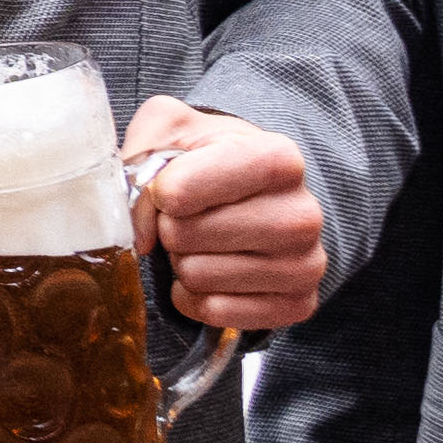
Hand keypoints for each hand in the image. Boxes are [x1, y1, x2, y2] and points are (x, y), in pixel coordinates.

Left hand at [126, 99, 329, 334]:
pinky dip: (198, 297)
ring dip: (184, 262)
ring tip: (206, 243)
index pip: (178, 192)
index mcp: (278, 158)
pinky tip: (216, 274)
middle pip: (183, 235)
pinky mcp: (297, 305)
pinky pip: (214, 311)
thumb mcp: (170, 131)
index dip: (158, 193)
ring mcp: (305, 264)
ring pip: (196, 276)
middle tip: (191, 218)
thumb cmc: (211, 162)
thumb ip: (140, 158)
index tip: (170, 188)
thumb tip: (138, 230)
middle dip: (171, 228)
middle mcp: (302, 214)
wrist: (258, 199)